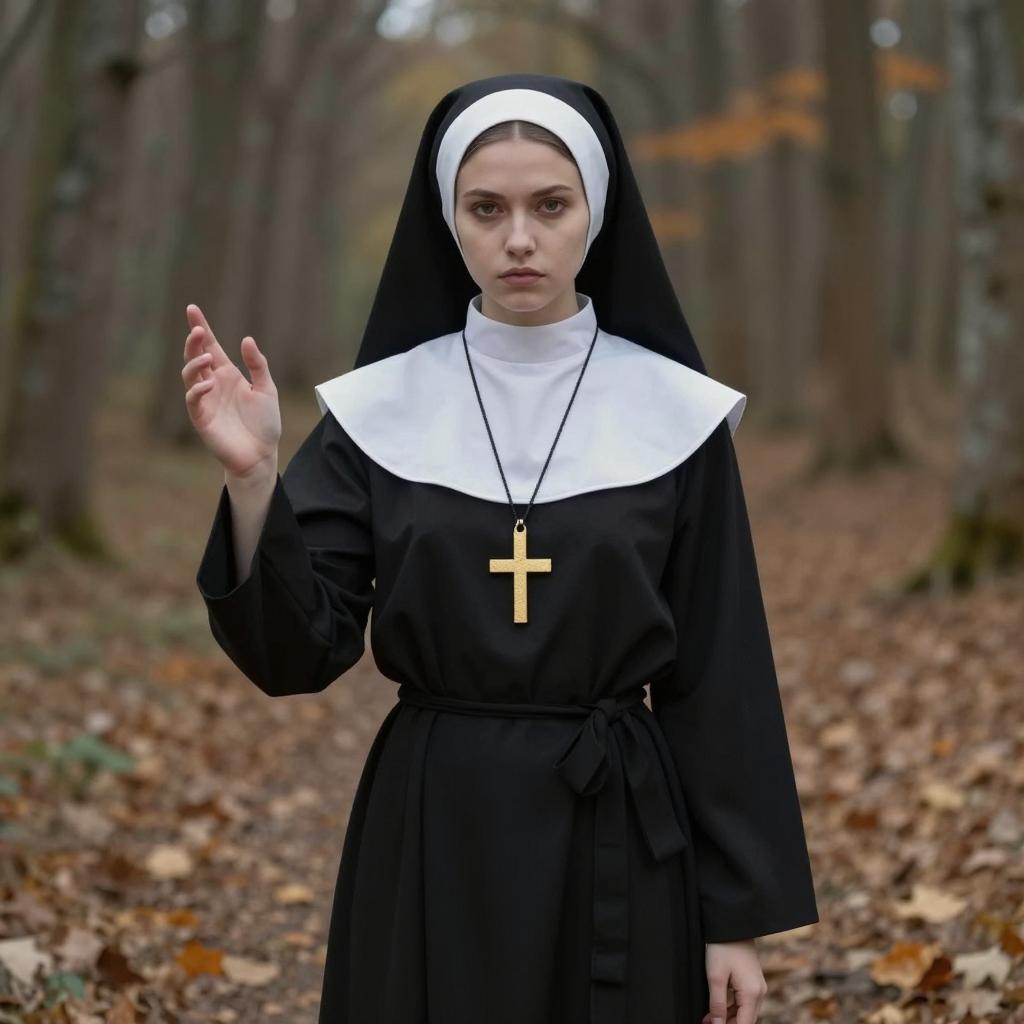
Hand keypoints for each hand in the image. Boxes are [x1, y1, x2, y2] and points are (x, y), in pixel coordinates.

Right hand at [182, 303, 281, 479]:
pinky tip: (209, 384)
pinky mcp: (201, 418)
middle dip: (193, 342)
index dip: (201, 328)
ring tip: (206, 357)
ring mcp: (205, 400)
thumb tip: (246, 340)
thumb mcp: (267, 389)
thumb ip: (257, 365)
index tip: (192, 308)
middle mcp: (213, 384)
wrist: (262, 454)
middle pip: (196, 357)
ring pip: (189, 376)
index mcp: (228, 374)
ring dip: (195, 363)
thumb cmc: (265, 423)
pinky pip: (193, 400)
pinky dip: (198, 390)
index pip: (210, 346)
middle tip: (197, 329)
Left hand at [701, 940, 766, 1023]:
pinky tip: (717, 1008)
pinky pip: (744, 1001)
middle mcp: (759, 992)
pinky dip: (732, 1008)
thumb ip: (717, 1004)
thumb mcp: (715, 977)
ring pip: (744, 1012)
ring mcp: (758, 986)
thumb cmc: (723, 947)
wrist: (732, 924)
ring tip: (708, 1018)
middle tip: (707, 1023)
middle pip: (746, 1020)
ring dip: (728, 1018)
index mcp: (752, 993)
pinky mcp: (753, 981)